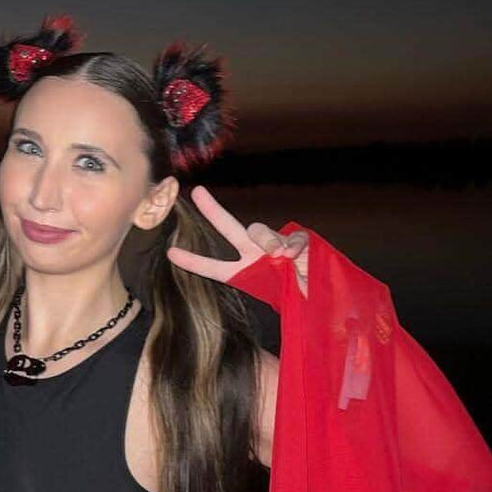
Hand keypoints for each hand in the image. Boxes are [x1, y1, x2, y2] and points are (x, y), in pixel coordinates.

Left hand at [166, 186, 308, 298]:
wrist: (321, 298)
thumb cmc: (293, 299)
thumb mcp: (273, 293)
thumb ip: (265, 272)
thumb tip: (276, 250)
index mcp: (244, 273)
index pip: (215, 267)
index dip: (194, 262)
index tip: (170, 253)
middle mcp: (255, 254)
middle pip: (230, 228)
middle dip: (213, 210)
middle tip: (197, 193)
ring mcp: (276, 245)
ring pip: (259, 231)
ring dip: (266, 242)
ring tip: (279, 258)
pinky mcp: (297, 240)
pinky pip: (291, 236)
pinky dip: (292, 246)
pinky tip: (293, 257)